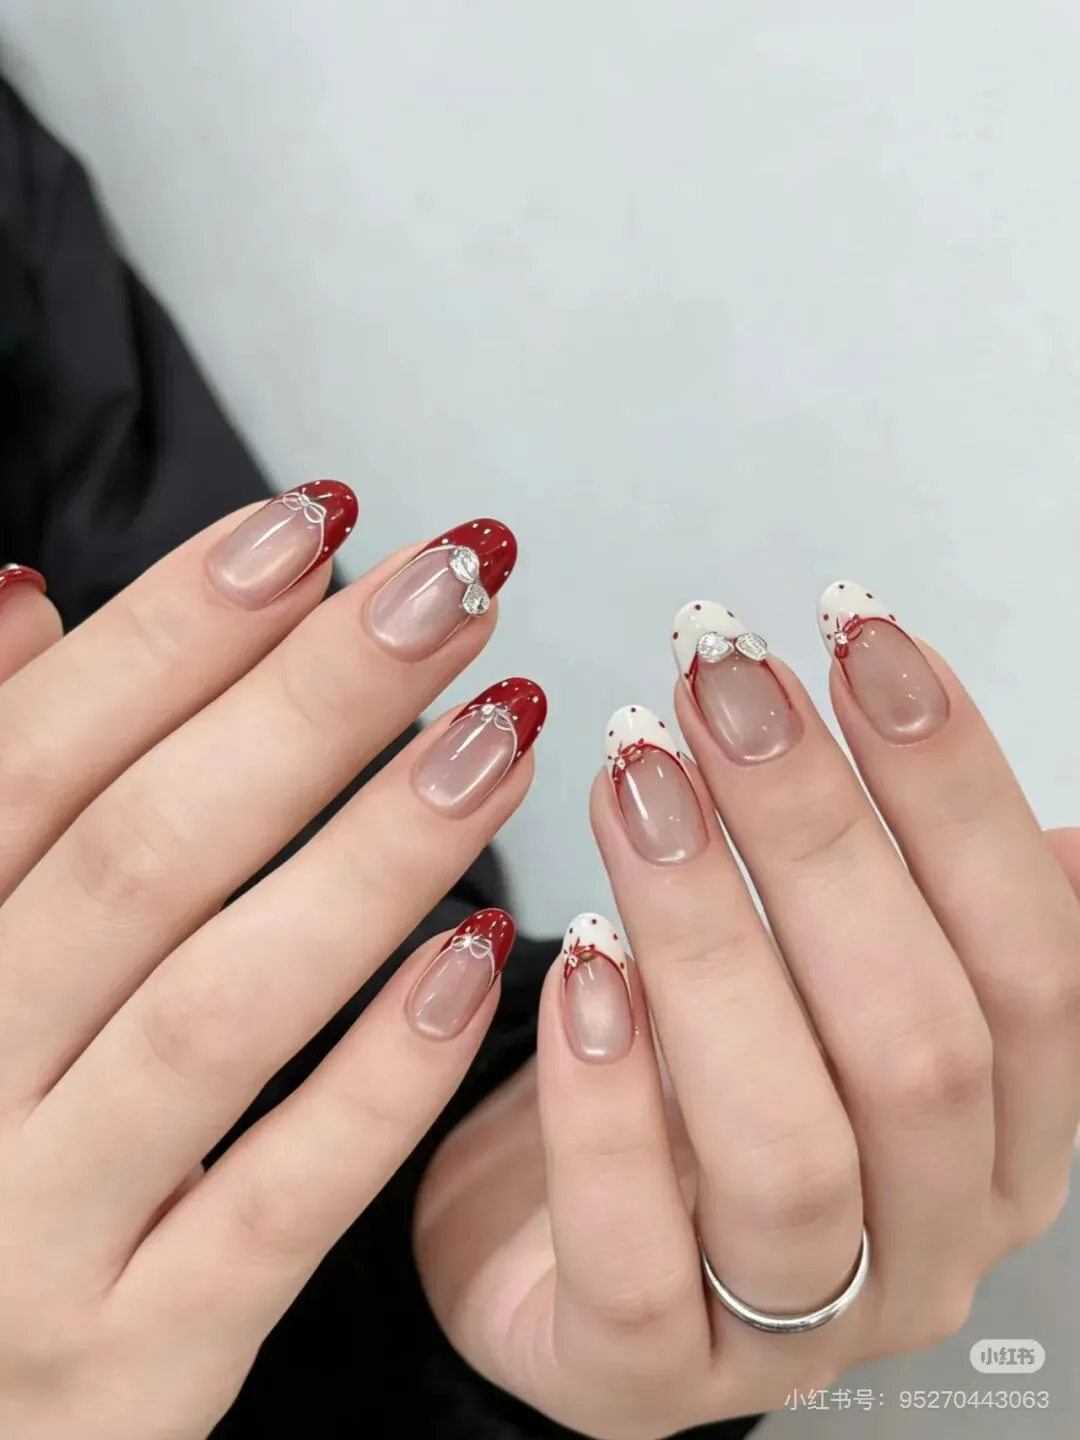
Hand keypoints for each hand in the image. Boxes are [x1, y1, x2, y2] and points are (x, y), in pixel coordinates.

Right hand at [0, 490, 539, 1439]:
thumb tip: (25, 593)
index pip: (38, 758)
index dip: (175, 625)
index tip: (317, 521)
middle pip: (144, 855)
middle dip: (308, 704)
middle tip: (455, 586)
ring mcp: (31, 1230)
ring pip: (218, 1007)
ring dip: (370, 855)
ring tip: (505, 729)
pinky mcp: (133, 1358)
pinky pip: (274, 1205)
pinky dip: (377, 1079)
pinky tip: (484, 961)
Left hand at [417, 584, 1078, 1437]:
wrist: (551, 1249)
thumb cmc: (699, 1089)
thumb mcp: (834, 996)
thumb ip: (936, 920)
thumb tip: (1065, 828)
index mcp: (1005, 1137)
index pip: (1031, 960)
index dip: (955, 786)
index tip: (857, 634)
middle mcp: (926, 1242)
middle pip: (917, 1041)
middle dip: (820, 836)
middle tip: (719, 685)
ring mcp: (792, 1330)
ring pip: (788, 1147)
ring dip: (711, 941)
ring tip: (635, 786)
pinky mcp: (643, 1377)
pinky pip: (637, 1257)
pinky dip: (606, 1101)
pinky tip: (575, 966)